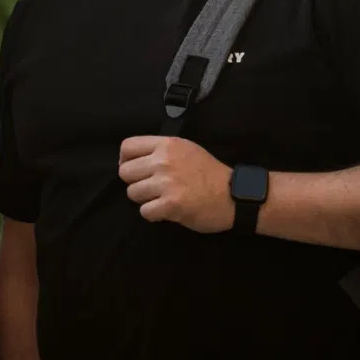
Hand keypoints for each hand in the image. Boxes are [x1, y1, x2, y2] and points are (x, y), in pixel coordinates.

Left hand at [119, 135, 233, 231]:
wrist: (235, 196)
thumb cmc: (210, 174)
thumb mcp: (186, 150)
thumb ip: (161, 151)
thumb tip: (134, 160)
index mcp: (166, 145)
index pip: (127, 147)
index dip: (126, 160)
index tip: (136, 170)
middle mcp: (163, 161)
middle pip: (125, 172)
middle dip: (135, 182)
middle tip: (152, 188)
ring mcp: (167, 183)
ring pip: (132, 193)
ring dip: (145, 199)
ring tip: (162, 199)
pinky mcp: (171, 204)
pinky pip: (145, 211)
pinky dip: (153, 214)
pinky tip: (166, 211)